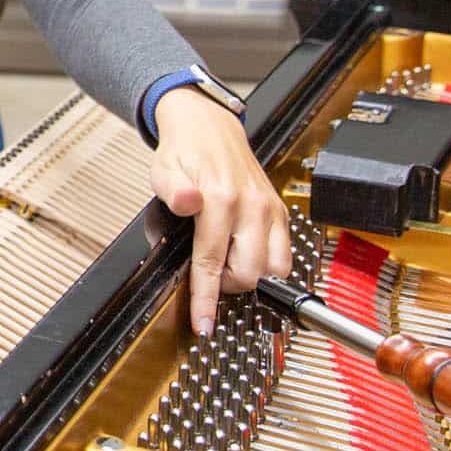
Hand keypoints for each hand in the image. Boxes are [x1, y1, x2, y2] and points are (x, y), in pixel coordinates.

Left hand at [149, 86, 291, 337]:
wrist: (209, 126)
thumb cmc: (185, 151)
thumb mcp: (164, 169)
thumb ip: (174, 190)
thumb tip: (186, 201)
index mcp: (220, 198)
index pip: (213, 262)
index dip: (207, 299)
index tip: (204, 324)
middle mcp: (251, 206)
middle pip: (249, 274)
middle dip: (227, 286)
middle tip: (208, 276)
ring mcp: (270, 209)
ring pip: (274, 270)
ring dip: (250, 278)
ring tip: (227, 265)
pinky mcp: (280, 212)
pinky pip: (285, 254)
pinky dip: (268, 267)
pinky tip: (246, 257)